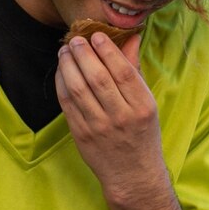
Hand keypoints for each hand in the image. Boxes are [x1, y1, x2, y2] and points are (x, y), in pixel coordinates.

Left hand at [55, 33, 169, 205]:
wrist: (132, 174)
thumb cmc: (142, 133)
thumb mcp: (147, 103)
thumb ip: (135, 71)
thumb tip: (131, 37)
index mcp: (143, 106)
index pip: (122, 72)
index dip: (107, 51)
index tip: (96, 35)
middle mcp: (121, 117)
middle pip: (97, 78)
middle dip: (83, 54)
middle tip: (75, 39)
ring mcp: (99, 127)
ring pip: (78, 89)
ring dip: (68, 66)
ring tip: (65, 51)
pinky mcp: (81, 135)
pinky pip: (67, 104)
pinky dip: (61, 84)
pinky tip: (61, 71)